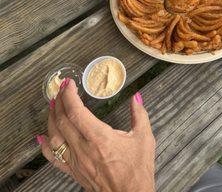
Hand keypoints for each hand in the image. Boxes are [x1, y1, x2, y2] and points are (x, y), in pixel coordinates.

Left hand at [37, 79, 155, 191]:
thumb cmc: (138, 170)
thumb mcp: (144, 138)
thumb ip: (139, 115)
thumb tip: (136, 97)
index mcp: (100, 138)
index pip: (76, 112)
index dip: (69, 95)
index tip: (69, 84)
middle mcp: (84, 149)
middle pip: (62, 121)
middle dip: (59, 102)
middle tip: (61, 89)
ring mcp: (76, 162)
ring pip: (55, 137)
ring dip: (51, 118)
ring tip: (53, 105)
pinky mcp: (74, 172)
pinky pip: (54, 158)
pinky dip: (45, 146)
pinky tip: (41, 136)